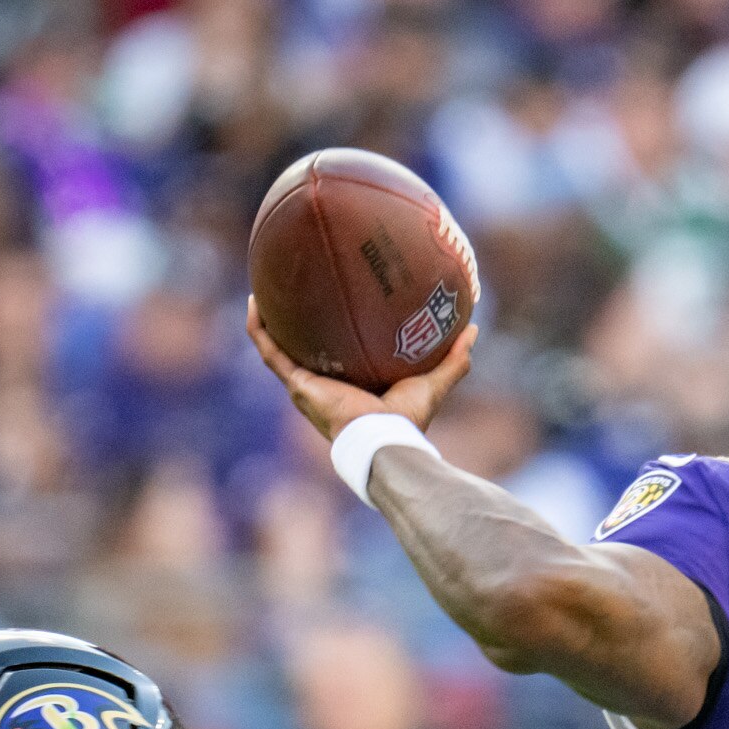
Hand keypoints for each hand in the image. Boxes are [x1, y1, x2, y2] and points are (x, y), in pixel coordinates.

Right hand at [246, 297, 478, 443]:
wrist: (383, 441)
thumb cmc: (406, 420)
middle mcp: (323, 385)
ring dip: (268, 320)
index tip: (332, 305)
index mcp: (349, 386)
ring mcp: (306, 386)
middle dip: (296, 323)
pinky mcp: (297, 385)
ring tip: (264, 288)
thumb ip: (453, 359)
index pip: (336, 356)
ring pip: (279, 348)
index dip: (331, 334)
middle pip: (304, 349)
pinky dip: (259, 328)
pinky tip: (255, 302)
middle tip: (294, 288)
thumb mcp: (433, 382)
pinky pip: (270, 352)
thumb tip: (473, 329)